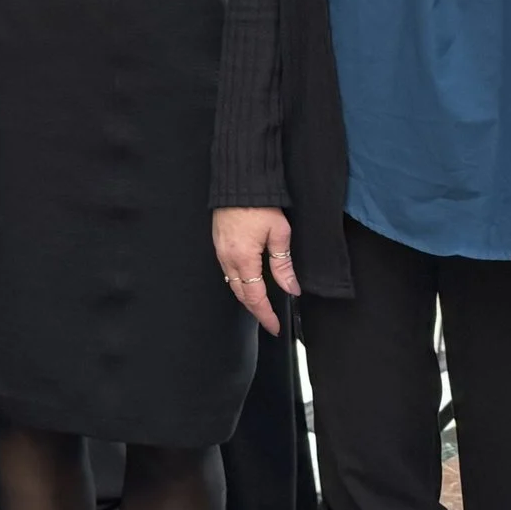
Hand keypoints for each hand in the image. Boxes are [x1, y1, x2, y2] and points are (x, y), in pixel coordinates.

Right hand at [213, 207, 300, 335]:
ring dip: (246, 297)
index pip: (255, 297)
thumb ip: (283, 264)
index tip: (274, 327)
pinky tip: (247, 282)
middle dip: (255, 310)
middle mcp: (228, 258)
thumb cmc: (259, 204)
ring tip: (260, 305)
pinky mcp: (218, 242)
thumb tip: (291, 288)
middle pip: (240, 294)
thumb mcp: (279, 233)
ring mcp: (220, 250)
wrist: (238, 182)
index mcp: (244, 259)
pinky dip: (237, 282)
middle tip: (269, 320)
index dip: (265, 315)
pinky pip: (226, 270)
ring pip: (232, 283)